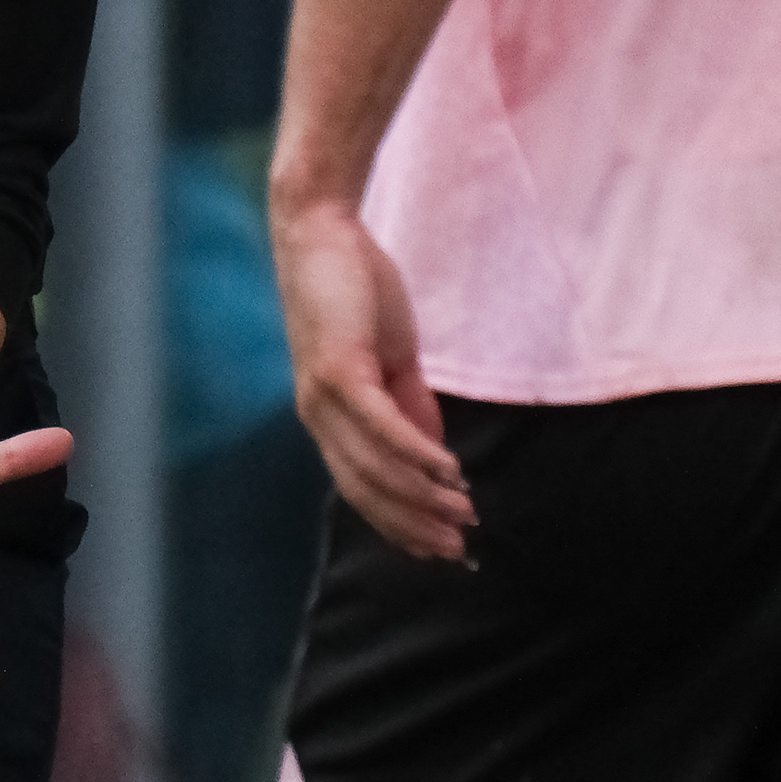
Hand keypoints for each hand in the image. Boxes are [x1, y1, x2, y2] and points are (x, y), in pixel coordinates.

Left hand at [276, 207, 473, 561]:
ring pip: (376, 468)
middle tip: (458, 549)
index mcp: (327, 417)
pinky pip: (382, 428)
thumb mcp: (390, 357)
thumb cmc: (354, 290)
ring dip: (424, 497)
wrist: (321, 232)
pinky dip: (417, 454)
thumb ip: (408, 404)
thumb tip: (433, 453)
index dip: (399, 523)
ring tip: (463, 514)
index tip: (438, 548)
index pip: (361, 487)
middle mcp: (317, 416)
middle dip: (414, 525)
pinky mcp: (339, 371)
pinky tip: (449, 472)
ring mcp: (324, 397)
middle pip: (367, 491)